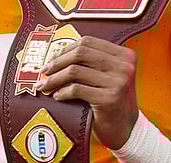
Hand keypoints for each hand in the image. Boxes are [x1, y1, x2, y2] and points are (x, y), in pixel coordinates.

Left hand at [34, 35, 138, 149]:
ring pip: (75, 71)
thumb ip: (90, 62)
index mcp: (124, 55)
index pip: (87, 42)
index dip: (65, 49)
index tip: (52, 58)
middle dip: (57, 62)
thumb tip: (56, 54)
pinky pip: (76, 89)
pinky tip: (58, 96)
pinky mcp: (109, 99)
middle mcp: (124, 66)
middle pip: (80, 54)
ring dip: (55, 78)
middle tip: (44, 71)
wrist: (126, 129)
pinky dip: (62, 92)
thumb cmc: (111, 100)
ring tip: (46, 85)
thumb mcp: (107, 75)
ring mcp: (118, 82)